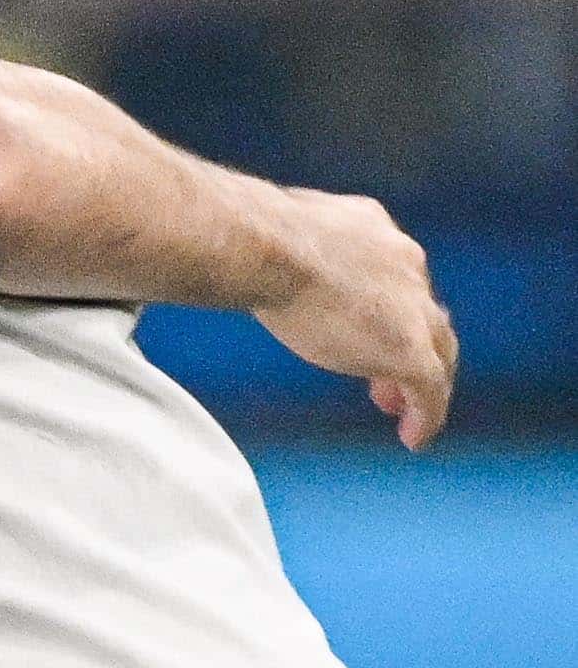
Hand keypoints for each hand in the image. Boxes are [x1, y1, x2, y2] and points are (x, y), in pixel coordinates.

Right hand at [242, 184, 458, 448]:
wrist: (266, 249)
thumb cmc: (248, 238)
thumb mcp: (270, 231)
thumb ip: (275, 246)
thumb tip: (231, 252)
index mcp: (370, 229)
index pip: (392, 272)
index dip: (384, 306)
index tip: (363, 329)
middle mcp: (403, 263)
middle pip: (424, 311)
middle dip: (413, 344)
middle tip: (389, 378)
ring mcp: (411, 308)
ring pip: (437, 350)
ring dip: (423, 383)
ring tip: (403, 413)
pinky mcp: (408, 349)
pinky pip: (430, 390)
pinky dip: (427, 416)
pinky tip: (413, 438)